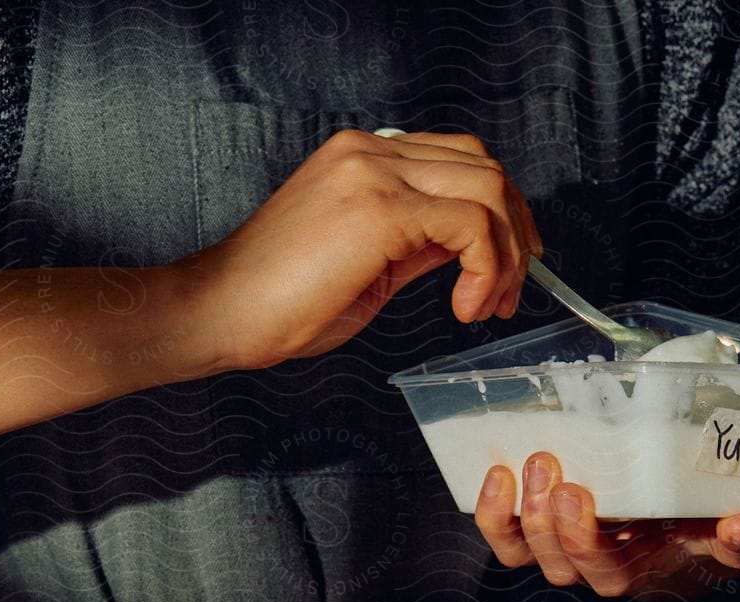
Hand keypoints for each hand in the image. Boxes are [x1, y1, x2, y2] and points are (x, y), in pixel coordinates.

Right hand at [175, 129, 541, 373]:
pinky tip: (466, 306)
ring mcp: (375, 173)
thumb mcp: (369, 267)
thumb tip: (465, 250)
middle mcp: (372, 152)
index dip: (499, 211)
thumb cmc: (279, 302)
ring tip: (490, 306)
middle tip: (514, 292)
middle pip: (483, 166)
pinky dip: (485, 269)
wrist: (223, 310)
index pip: (459, 161)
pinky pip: (470, 226)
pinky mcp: (380, 209)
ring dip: (506, 255)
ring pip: (487, 190)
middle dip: (516, 232)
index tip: (511, 264)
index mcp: (364, 158)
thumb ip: (417, 245)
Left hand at [474, 455, 739, 597]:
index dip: (581, 540)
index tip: (576, 494)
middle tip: (546, 465)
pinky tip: (494, 476)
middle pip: (557, 564)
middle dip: (543, 519)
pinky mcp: (539, 533)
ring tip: (518, 467)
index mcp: (637, 573)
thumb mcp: (730, 536)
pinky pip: (505, 537)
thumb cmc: (702, 531)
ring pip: (523, 553)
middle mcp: (593, 571)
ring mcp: (561, 553)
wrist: (680, 528)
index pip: (602, 572)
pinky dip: (492, 513)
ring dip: (513, 514)